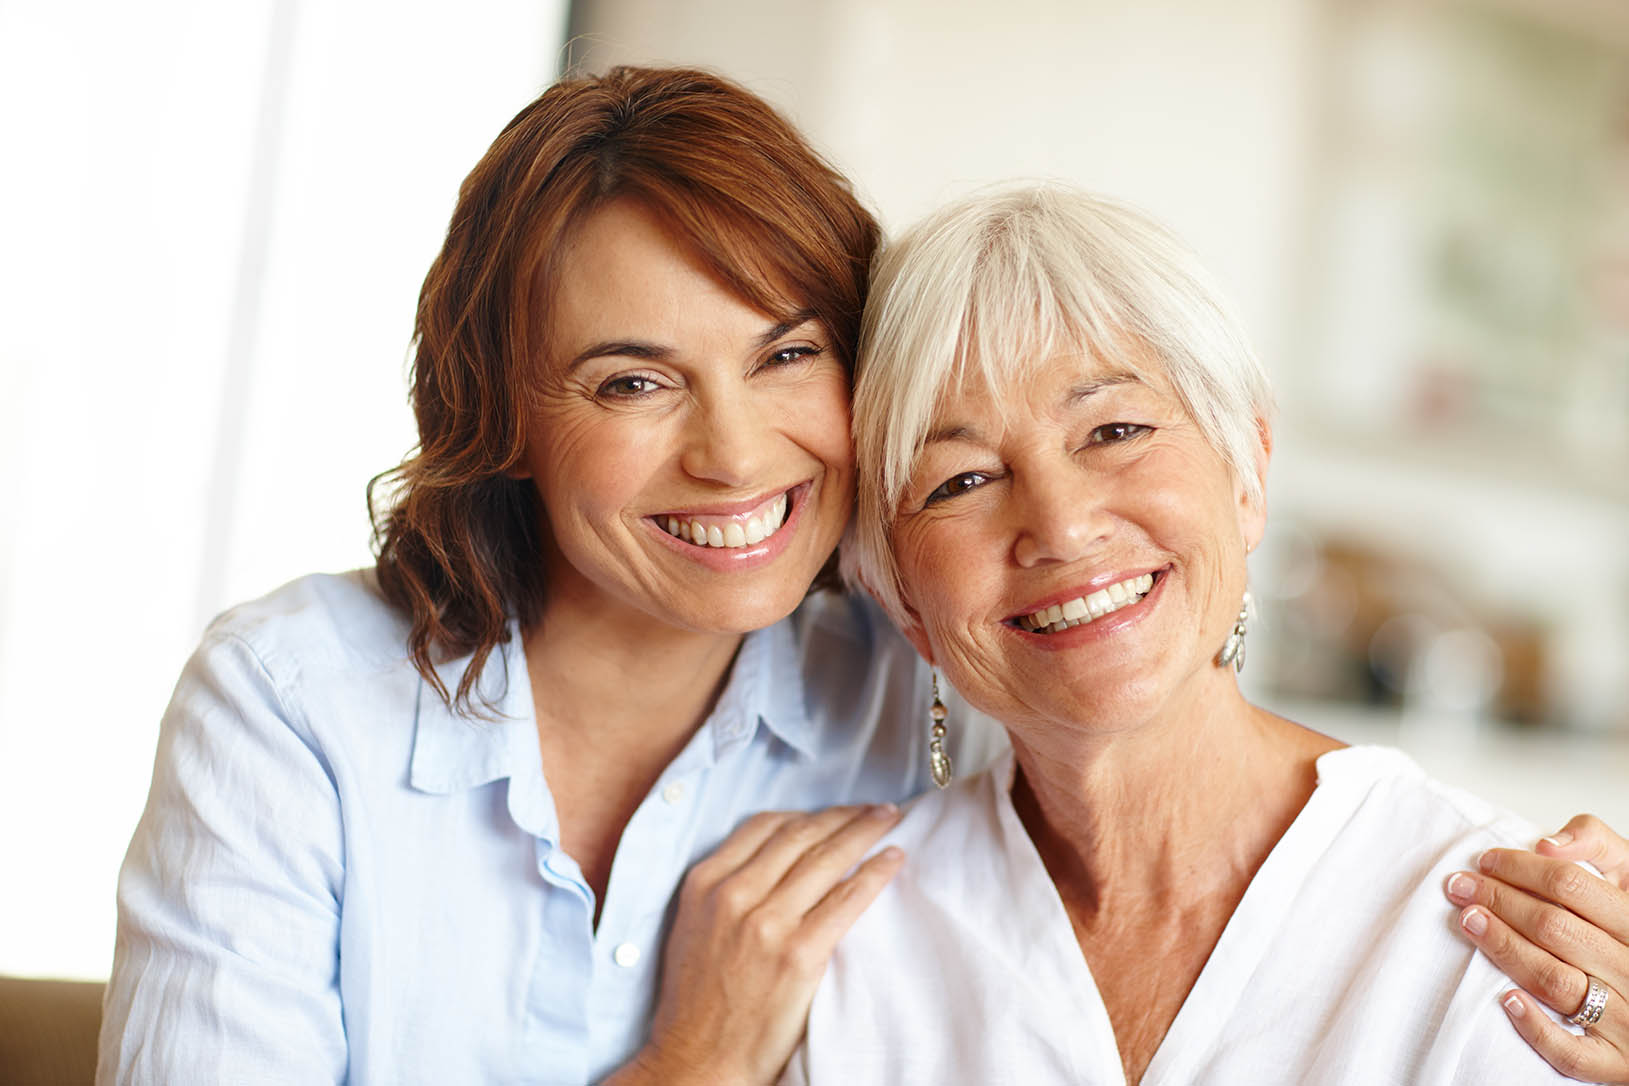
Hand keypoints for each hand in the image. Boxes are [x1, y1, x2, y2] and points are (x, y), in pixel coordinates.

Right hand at [605, 804, 904, 1085]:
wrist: (698, 1058)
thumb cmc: (697, 1000)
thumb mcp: (693, 925)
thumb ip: (727, 887)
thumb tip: (776, 859)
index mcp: (706, 883)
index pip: (765, 826)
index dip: (807, 814)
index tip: (833, 812)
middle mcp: (734, 894)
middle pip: (801, 835)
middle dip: (843, 816)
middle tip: (875, 808)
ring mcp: (767, 923)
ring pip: (827, 859)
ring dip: (865, 832)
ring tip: (890, 820)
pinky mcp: (799, 954)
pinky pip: (847, 900)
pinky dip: (875, 874)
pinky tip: (893, 860)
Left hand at [1443, 813, 1628, 1082]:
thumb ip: (1597, 843)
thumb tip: (1549, 843)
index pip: (1572, 885)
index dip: (1520, 868)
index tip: (1485, 860)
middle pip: (1554, 928)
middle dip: (1498, 901)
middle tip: (1460, 886)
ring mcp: (1628, 1020)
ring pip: (1555, 980)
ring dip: (1503, 948)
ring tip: (1468, 921)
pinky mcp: (1616, 1063)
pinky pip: (1572, 1052)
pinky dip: (1536, 1026)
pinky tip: (1505, 999)